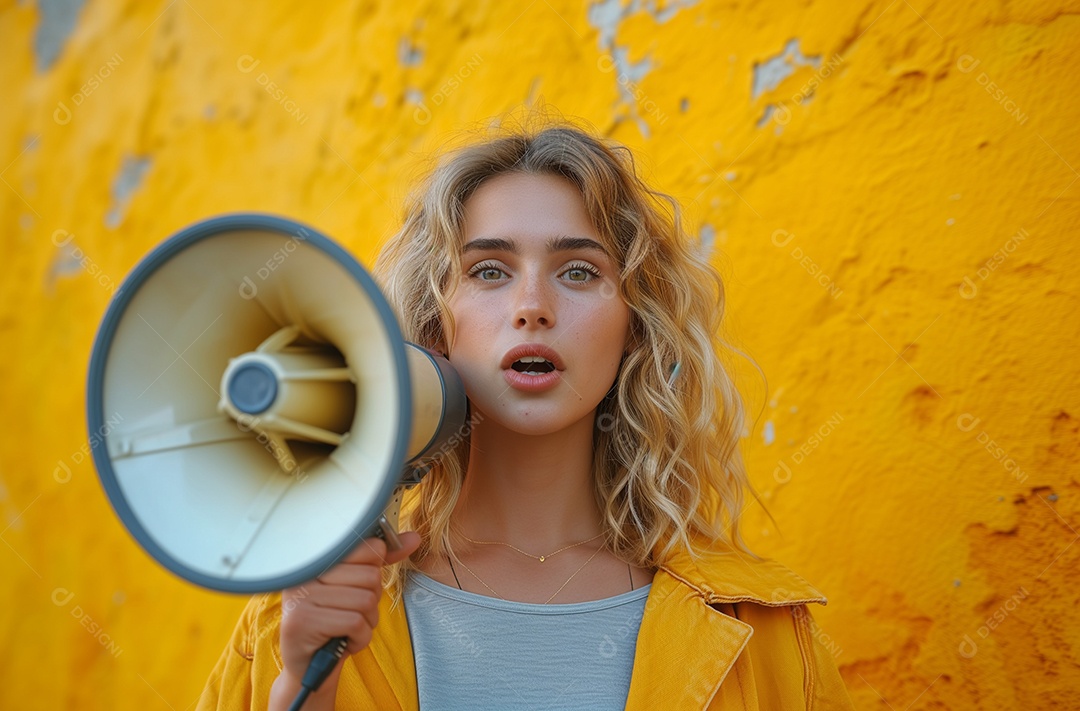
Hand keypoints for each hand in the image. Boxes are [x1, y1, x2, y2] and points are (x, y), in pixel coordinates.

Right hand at [278, 532, 420, 685]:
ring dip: (366, 623)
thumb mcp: (358, 587)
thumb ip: (381, 561)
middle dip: (371, 602)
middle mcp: (304, 573)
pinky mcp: (302, 621)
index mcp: (317, 559)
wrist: (311, 669)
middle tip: (350, 614)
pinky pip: (355, 623)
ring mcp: (300, 596)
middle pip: (370, 576)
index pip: (366, 548)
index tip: (357, 588)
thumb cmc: (336, 624)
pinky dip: (360, 639)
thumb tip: (414, 538)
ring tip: (346, 629)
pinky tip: (344, 642)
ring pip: (365, 600)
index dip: (373, 573)